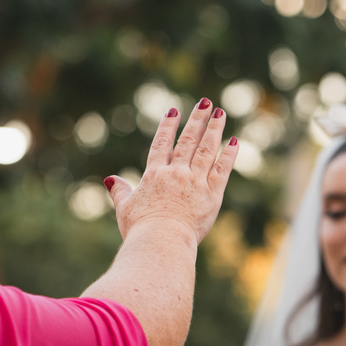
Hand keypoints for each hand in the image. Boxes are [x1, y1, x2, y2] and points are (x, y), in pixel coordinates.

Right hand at [105, 99, 236, 244]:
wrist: (161, 241)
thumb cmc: (140, 229)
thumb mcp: (125, 208)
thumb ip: (120, 191)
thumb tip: (110, 179)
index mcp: (154, 175)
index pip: (162, 144)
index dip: (168, 127)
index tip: (174, 112)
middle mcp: (176, 173)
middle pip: (188, 141)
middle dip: (197, 120)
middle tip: (205, 103)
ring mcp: (195, 181)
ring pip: (207, 149)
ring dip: (214, 129)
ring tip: (220, 113)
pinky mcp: (212, 194)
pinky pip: (222, 169)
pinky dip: (229, 154)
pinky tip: (234, 141)